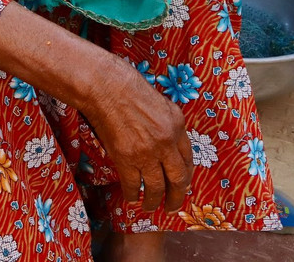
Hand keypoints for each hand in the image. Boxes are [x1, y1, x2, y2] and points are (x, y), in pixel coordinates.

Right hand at [83, 57, 193, 212]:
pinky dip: (132, 194)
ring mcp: (147, 152)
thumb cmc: (129, 87)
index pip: (188, 159)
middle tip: (172, 206)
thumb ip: (168, 125)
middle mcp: (167, 142)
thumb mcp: (160, 103)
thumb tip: (169, 143)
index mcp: (177, 126)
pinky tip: (131, 198)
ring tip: (149, 206)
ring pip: (156, 187)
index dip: (184, 175)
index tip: (180, 184)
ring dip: (153, 200)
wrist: (105, 86)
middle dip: (176, 197)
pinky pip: (133, 184)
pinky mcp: (126, 158)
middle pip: (178, 179)